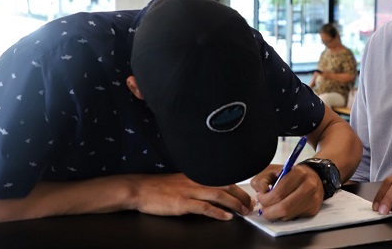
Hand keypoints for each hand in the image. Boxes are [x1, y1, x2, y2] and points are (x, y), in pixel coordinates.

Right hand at [131, 173, 254, 220]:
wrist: (140, 189)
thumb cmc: (158, 187)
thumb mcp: (181, 181)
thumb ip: (196, 184)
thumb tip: (212, 192)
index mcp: (197, 175)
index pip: (223, 178)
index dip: (238, 187)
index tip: (248, 195)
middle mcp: (196, 180)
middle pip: (226, 186)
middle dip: (241, 196)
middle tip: (251, 205)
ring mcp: (189, 191)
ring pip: (219, 195)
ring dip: (234, 204)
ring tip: (244, 211)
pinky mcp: (183, 203)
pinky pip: (204, 207)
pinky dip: (218, 212)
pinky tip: (227, 217)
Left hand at [249, 164, 323, 220]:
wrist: (314, 177)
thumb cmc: (290, 174)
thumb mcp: (272, 170)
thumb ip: (261, 179)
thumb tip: (261, 192)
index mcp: (297, 173)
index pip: (279, 193)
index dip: (265, 199)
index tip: (260, 197)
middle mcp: (308, 186)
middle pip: (285, 207)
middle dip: (269, 211)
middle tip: (264, 208)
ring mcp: (312, 200)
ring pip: (288, 215)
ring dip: (275, 215)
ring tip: (271, 208)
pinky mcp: (313, 210)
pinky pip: (294, 218)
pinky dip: (284, 216)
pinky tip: (282, 209)